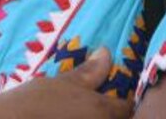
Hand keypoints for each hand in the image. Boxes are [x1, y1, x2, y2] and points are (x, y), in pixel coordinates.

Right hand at [0, 48, 132, 118]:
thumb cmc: (39, 100)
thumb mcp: (64, 81)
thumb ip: (89, 71)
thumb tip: (106, 53)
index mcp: (103, 111)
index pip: (127, 107)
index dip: (125, 97)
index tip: (116, 90)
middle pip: (118, 117)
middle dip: (113, 109)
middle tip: (100, 95)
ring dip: (97, 113)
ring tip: (80, 105)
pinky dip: (83, 117)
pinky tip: (70, 113)